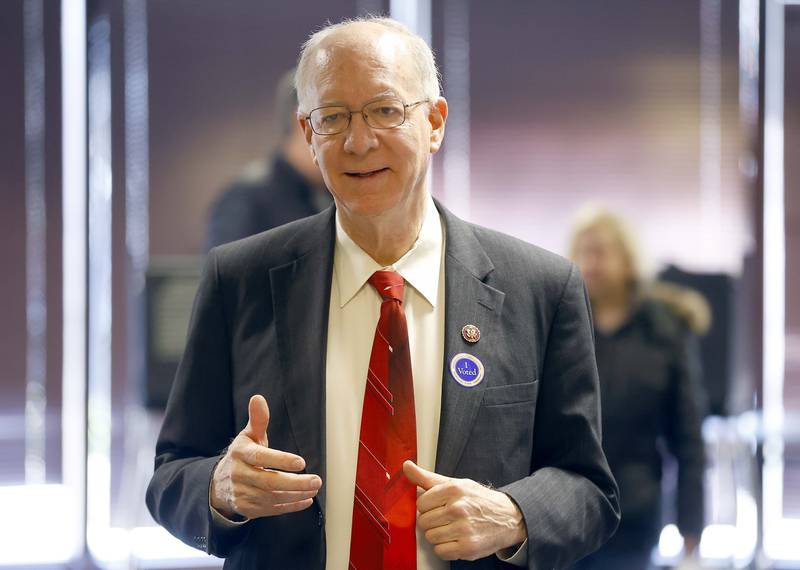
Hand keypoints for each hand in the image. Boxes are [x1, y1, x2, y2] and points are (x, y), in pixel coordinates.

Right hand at [210, 395, 321, 518]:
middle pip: (269, 482)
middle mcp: (239, 475)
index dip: (281, 460)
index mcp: (240, 454)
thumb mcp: (248, 436)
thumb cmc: (242, 455)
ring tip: (314, 488)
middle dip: (295, 483)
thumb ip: (257, 420)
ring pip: (272, 498)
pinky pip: (272, 509)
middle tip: (316, 480)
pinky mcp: (248, 509)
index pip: (261, 457)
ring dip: (296, 495)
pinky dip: (291, 506)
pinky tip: (306, 500)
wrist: (219, 484)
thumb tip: (258, 398)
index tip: (301, 462)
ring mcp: (242, 494)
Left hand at [403, 461, 525, 560]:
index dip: (427, 507)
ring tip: (451, 528)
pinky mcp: (468, 548)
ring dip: (438, 535)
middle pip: (424, 522)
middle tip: (445, 518)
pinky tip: (455, 539)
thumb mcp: (456, 483)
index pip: (421, 503)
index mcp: (454, 489)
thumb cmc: (479, 500)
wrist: (508, 517)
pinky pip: (440, 551)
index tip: (437, 507)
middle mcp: (459, 508)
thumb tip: (407, 466)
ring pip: (430, 537)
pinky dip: (445, 548)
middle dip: (432, 521)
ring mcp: (463, 529)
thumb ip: (428, 478)